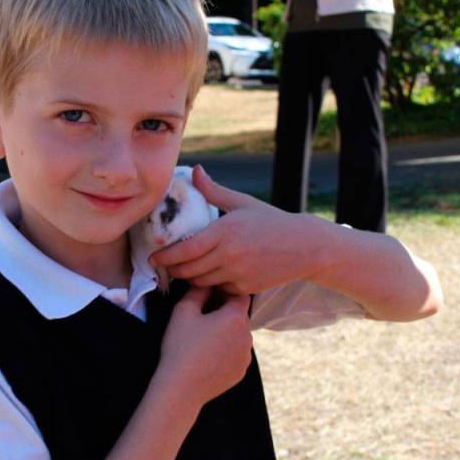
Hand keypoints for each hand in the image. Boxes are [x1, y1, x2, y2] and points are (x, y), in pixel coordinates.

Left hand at [149, 166, 334, 294]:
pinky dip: (210, 283)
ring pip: (201, 282)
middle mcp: (229, 255)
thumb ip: (214, 190)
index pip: (186, 250)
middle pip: (189, 270)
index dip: (166, 257)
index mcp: (225, 231)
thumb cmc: (271, 221)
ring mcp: (238, 274)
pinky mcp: (245, 288)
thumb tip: (194, 171)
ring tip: (185, 269)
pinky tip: (210, 274)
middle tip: (165, 265)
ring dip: (190, 277)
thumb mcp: (242, 202)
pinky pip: (219, 288)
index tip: (154, 257)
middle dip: (173, 269)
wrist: (304, 247)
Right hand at [157, 286, 252, 405]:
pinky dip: (226, 351)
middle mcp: (247, 336)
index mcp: (236, 318)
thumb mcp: (183, 311)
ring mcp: (246, 356)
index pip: (239, 296)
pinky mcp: (241, 372)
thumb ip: (198, 291)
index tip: (210, 296)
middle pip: (239, 316)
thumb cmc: (180, 346)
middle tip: (203, 316)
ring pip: (238, 336)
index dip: (225, 292)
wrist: (181, 388)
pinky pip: (236, 354)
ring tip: (204, 339)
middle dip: (224, 313)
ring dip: (226, 333)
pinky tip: (208, 356)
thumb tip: (207, 283)